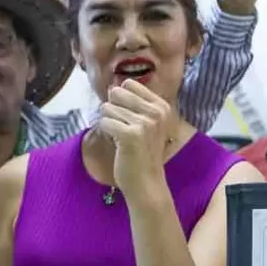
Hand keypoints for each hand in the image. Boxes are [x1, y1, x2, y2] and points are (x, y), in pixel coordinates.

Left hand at [96, 79, 174, 193]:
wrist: (146, 182)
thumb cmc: (143, 152)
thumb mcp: (148, 123)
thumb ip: (135, 103)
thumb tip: (112, 88)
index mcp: (162, 106)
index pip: (129, 84)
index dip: (121, 99)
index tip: (128, 117)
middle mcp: (156, 112)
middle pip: (116, 93)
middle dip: (113, 110)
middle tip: (123, 128)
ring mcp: (144, 123)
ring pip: (107, 108)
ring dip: (109, 123)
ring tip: (121, 138)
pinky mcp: (130, 135)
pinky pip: (104, 122)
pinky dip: (106, 133)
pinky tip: (118, 144)